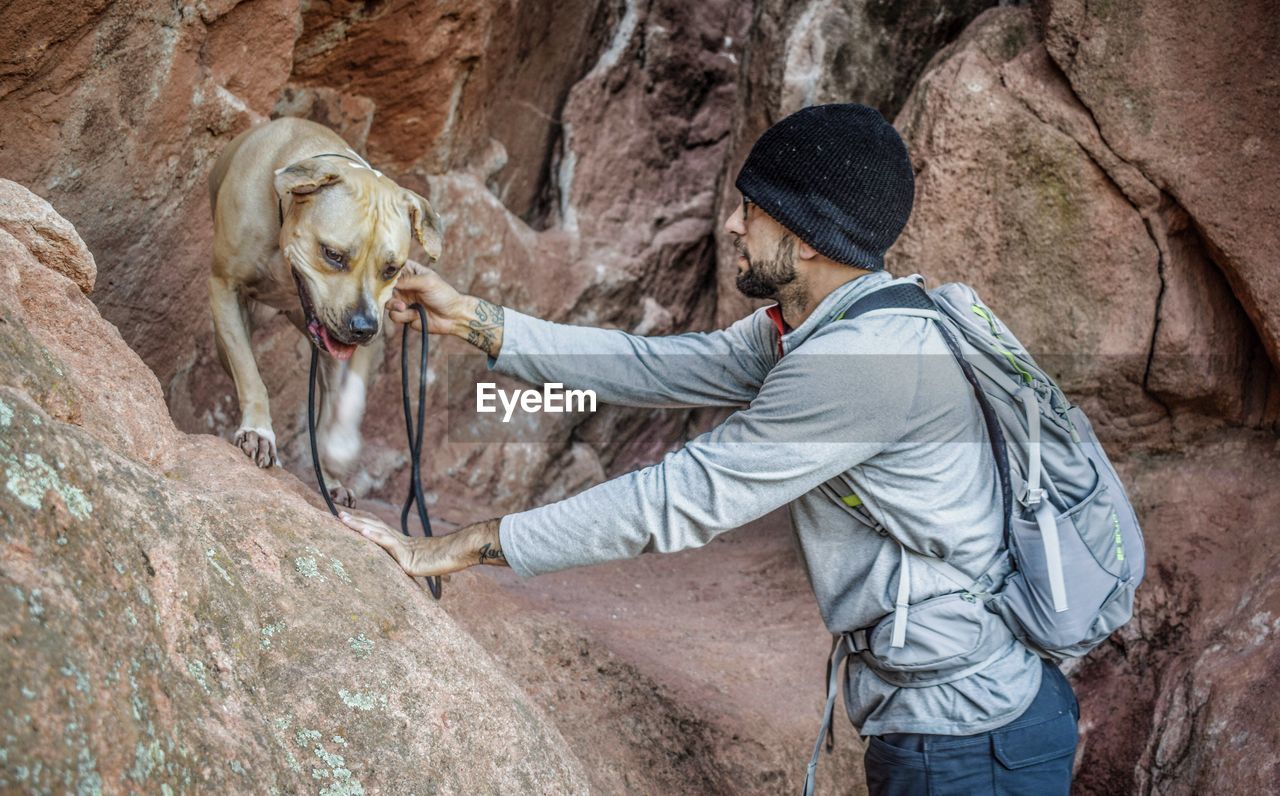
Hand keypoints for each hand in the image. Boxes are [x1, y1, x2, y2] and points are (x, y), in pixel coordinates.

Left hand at [340, 511, 506, 577]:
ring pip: (375, 531)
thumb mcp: (425, 564)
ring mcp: (402, 547)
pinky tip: (362, 531)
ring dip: (357, 524)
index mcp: (401, 544)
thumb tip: (411, 570)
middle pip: (372, 526)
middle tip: (335, 512)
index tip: (346, 516)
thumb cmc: (446, 560)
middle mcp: (399, 541)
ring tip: (341, 518)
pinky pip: (387, 544)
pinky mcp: (406, 556)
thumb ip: (415, 565)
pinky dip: (374, 536)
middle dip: (354, 519)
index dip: (362, 522)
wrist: (460, 555)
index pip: (377, 530)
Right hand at [389, 264, 505, 357]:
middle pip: (384, 288)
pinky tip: (415, 315)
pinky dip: (404, 316)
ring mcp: (403, 300)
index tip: (381, 278)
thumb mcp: (427, 282)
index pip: (390, 269)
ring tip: (405, 307)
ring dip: (395, 306)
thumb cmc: (444, 295)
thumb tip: (389, 281)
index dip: (383, 273)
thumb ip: (407, 280)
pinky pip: (394, 316)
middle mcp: (404, 286)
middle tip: (391, 295)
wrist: (453, 317)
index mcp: (410, 272)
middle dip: (386, 293)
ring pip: (386, 303)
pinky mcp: (405, 315)